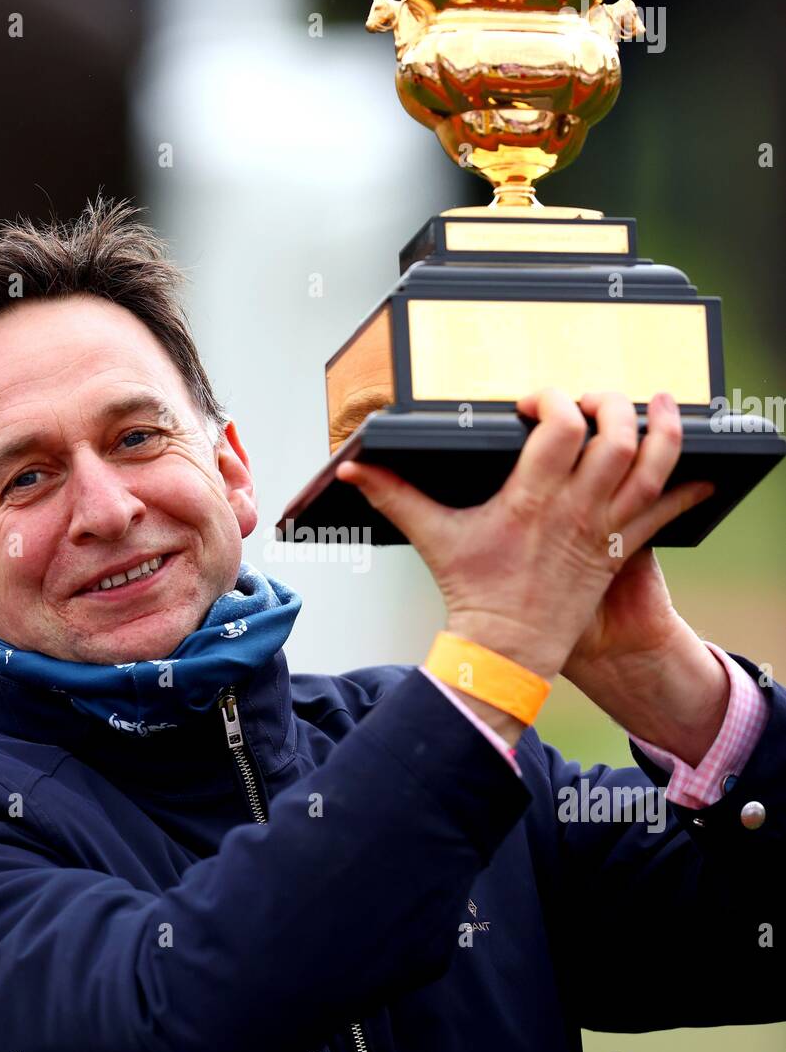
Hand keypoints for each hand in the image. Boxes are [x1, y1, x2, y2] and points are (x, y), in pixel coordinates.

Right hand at [337, 388, 713, 683]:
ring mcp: (602, 529)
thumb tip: (351, 469)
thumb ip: (393, 494)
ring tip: (664, 406)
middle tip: (595, 401)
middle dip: (611, 406)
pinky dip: (686, 488)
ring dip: (664, 432)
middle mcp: (574, 510)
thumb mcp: (433, 536)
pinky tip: (700, 471)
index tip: (537, 403)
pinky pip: (665, 513)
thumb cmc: (475, 593)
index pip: (561, 427)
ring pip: (651, 469)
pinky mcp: (619, 549)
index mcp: (529, 499)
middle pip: (616, 437)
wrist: (507, 650)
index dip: (556, 401)